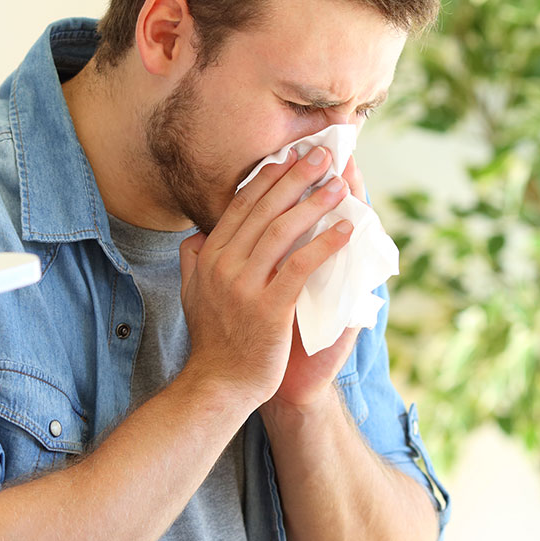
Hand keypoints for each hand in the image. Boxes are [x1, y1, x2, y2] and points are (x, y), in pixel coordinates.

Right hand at [179, 145, 354, 411]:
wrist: (220, 385)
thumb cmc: (215, 341)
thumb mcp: (192, 294)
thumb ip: (194, 262)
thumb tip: (197, 236)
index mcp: (210, 257)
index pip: (241, 206)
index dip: (268, 178)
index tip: (290, 155)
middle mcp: (224, 265)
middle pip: (264, 209)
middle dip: (296, 177)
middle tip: (323, 155)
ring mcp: (245, 285)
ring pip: (283, 230)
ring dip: (315, 203)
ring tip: (340, 184)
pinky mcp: (269, 308)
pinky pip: (301, 266)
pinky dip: (325, 243)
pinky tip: (346, 229)